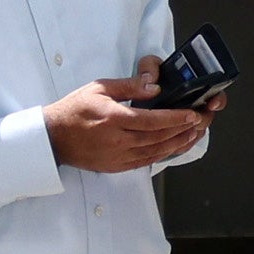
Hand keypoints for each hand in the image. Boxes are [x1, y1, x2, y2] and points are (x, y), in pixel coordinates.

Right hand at [48, 74, 207, 175]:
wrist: (53, 138)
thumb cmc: (74, 110)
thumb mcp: (99, 88)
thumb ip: (129, 86)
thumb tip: (154, 86)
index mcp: (114, 119)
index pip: (154, 120)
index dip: (176, 118)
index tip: (192, 114)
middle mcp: (118, 140)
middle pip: (159, 137)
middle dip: (183, 130)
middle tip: (200, 122)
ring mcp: (118, 156)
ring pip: (156, 151)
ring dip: (178, 144)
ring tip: (193, 135)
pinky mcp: (117, 166)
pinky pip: (146, 161)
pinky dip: (163, 154)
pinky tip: (173, 148)